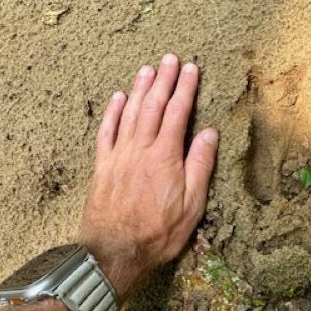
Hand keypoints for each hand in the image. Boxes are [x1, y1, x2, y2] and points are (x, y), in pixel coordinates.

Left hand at [80, 54, 217, 301]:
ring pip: (129, 113)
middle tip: (170, 59)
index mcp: (166, 157)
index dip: (185, 89)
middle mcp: (140, 149)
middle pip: (153, 106)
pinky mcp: (102, 167)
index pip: (177, 113)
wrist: (114, 252)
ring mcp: (118, 156)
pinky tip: (117, 97)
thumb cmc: (158, 233)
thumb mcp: (192, 206)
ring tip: (147, 68)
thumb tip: (209, 133)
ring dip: (139, 88)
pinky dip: (112, 112)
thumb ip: (200, 166)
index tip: (192, 69)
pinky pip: (106, 132)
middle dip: (164, 80)